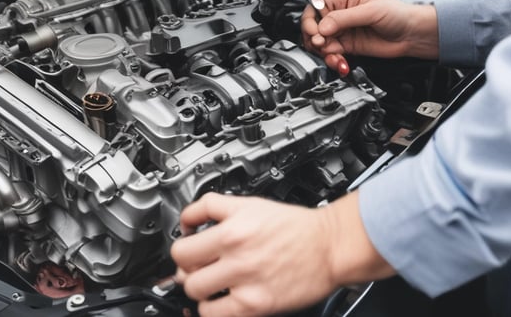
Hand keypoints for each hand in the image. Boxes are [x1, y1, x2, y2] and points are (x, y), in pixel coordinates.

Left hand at [170, 193, 393, 316]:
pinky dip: (212, 309)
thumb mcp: (249, 204)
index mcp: (232, 230)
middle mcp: (237, 257)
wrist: (329, 246)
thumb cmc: (293, 226)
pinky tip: (222, 300)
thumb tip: (186, 221)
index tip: (187, 246)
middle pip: (184, 270)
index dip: (181, 245)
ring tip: (211, 283)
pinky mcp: (256, 305)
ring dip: (199, 289)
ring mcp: (246, 283)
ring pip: (196, 293)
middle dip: (188, 268)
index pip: (181, 246)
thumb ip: (212, 208)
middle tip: (198, 266)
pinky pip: (215, 314)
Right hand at [302, 0, 438, 71]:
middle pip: (314, 24)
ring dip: (323, 52)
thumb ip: (345, 18)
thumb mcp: (371, 11)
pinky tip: (340, 62)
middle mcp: (340, 13)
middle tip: (321, 44)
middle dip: (314, 37)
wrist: (412, 35)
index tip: (315, 30)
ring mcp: (342, 30)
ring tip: (334, 56)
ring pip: (320, 41)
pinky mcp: (346, 45)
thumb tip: (323, 25)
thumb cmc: (399, 14)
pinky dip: (332, 60)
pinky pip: (330, 53)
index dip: (311, 18)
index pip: (317, 4)